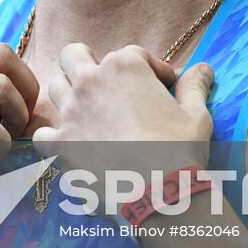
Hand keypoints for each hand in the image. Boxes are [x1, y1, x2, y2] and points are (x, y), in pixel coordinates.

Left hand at [32, 44, 213, 171]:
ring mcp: (71, 111)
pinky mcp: (60, 143)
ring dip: (70, 96)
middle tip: (106, 83)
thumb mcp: (196, 115)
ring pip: (56, 88)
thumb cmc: (181, 150)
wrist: (160, 193)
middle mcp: (91, 81)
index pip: (133, 54)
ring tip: (89, 112)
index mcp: (124, 66)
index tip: (164, 86)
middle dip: (87, 62)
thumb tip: (204, 68)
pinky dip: (52, 137)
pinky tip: (69, 144)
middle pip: (74, 55)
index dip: (151, 69)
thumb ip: (195, 86)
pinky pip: (43, 133)